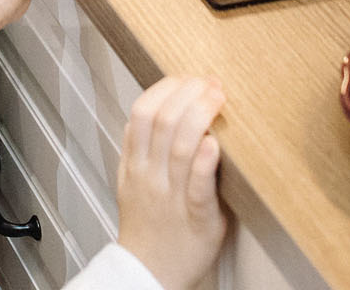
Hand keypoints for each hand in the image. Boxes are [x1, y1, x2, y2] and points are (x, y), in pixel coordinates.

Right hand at [116, 77, 228, 289]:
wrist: (148, 273)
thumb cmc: (147, 228)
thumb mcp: (131, 182)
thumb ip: (142, 148)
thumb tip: (163, 109)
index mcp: (134, 165)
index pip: (142, 112)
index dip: (166, 88)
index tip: (187, 79)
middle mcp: (150, 177)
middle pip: (163, 120)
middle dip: (188, 93)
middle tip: (210, 83)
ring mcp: (171, 196)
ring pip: (180, 145)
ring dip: (201, 114)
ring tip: (218, 98)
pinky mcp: (196, 217)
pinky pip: (198, 186)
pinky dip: (205, 162)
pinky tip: (214, 144)